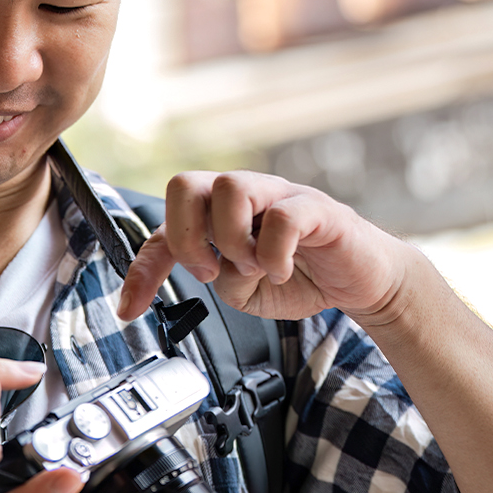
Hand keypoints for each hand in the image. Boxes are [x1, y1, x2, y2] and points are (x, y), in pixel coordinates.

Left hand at [115, 170, 419, 327]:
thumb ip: (219, 279)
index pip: (163, 228)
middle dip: (184, 236)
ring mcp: (280, 195)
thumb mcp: (244, 292)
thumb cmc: (301, 278)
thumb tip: (210, 269)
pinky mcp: (317, 208)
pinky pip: (283, 215)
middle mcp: (244, 196)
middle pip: (184, 184)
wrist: (362, 284)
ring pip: (231, 188)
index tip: (131, 308)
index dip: (144, 268)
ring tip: (253, 268)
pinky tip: (282, 272)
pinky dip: (274, 253)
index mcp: (218, 215)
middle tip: (209, 272)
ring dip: (232, 240)